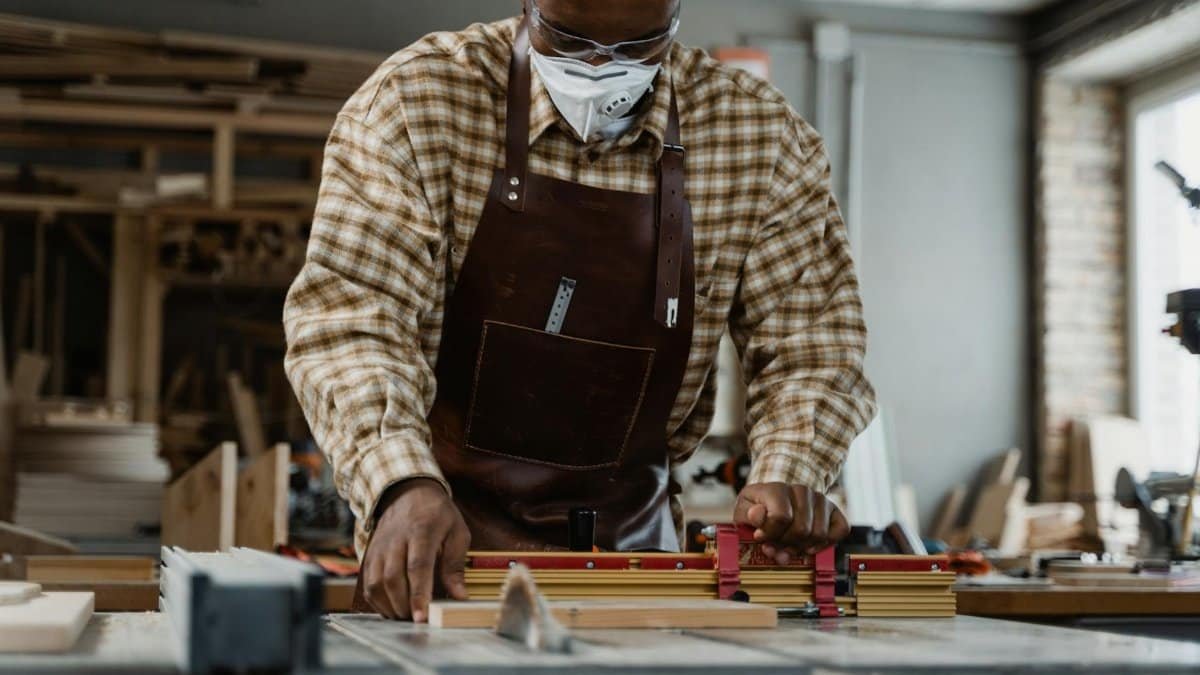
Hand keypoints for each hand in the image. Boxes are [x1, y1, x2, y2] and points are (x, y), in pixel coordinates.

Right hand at [361, 478, 470, 621]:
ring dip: (390, 605)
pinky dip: (378, 600)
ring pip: (376, 582)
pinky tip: (392, 608)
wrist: (408, 492)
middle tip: (417, 620)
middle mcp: (396, 539)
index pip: (417, 566)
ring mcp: (380, 546)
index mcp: (422, 530)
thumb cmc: (437, 514)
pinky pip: (368, 582)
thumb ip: (456, 565)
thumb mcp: (457, 532)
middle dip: (404, 605)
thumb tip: (459, 596)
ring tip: (406, 616)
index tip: (422, 615)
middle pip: (393, 578)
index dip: (419, 593)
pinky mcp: (370, 553)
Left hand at [733, 482, 849, 564]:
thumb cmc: (760, 507)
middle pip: (802, 529)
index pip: (781, 517)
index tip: (760, 538)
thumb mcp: (744, 509)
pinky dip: (826, 543)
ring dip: (802, 547)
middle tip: (775, 547)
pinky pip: (840, 530)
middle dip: (786, 544)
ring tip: (789, 547)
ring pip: (819, 534)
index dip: (770, 535)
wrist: (776, 498)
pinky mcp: (834, 511)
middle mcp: (802, 491)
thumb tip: (757, 515)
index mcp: (778, 488)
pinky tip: (809, 546)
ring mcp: (820, 500)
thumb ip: (746, 514)